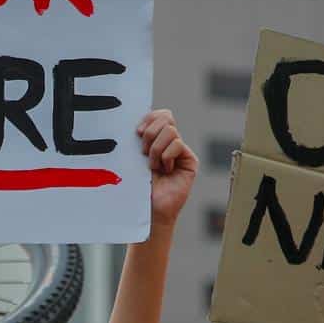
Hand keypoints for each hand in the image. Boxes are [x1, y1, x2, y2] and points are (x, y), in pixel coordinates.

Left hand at [139, 109, 195, 225]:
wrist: (147, 208)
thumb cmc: (137, 185)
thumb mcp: (134, 157)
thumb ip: (139, 139)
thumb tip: (138, 122)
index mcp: (157, 138)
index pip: (159, 115)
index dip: (149, 118)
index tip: (136, 133)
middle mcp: (170, 142)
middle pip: (166, 118)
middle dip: (149, 134)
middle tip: (143, 153)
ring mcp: (181, 151)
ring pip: (170, 131)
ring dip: (155, 149)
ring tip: (153, 166)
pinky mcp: (190, 160)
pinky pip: (177, 145)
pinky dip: (166, 157)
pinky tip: (165, 171)